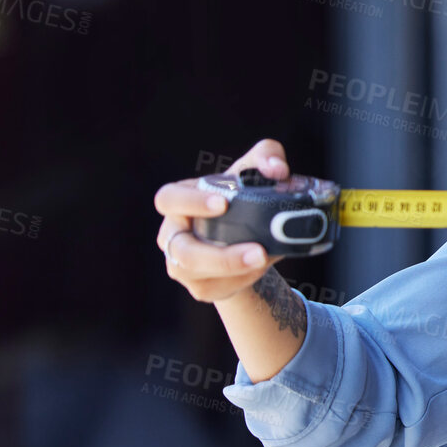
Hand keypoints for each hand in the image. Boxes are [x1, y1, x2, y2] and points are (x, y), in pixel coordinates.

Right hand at [154, 139, 289, 302]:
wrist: (245, 236)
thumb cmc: (241, 197)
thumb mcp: (254, 171)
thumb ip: (267, 157)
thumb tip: (278, 170)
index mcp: (179, 202)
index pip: (168, 199)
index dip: (191, 202)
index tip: (223, 204)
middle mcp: (174, 235)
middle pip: (183, 251)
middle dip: (219, 255)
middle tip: (258, 250)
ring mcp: (182, 265)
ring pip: (197, 275)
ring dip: (233, 271)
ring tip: (265, 259)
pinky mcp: (199, 287)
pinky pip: (215, 289)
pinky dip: (242, 280)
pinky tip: (260, 268)